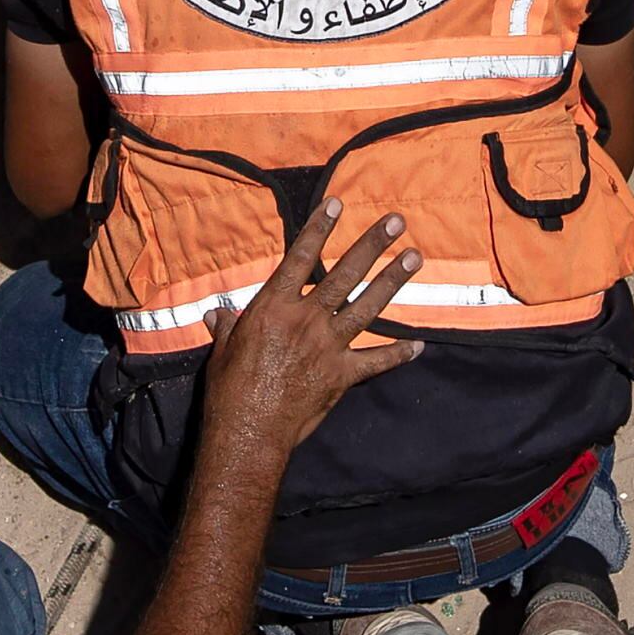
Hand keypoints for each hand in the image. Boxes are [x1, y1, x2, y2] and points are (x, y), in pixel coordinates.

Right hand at [197, 202, 423, 461]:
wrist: (248, 432)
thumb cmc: (229, 390)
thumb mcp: (223, 350)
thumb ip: (226, 326)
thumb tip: (215, 313)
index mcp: (274, 308)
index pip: (300, 258)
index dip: (319, 228)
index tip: (337, 203)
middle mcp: (307, 320)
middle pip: (345, 274)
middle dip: (372, 245)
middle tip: (396, 221)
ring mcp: (328, 347)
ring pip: (367, 307)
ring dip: (392, 280)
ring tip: (413, 257)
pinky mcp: (342, 376)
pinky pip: (376, 362)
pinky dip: (397, 354)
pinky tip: (418, 345)